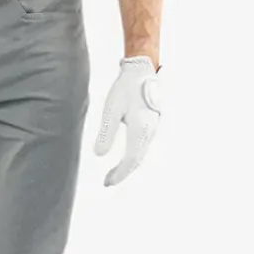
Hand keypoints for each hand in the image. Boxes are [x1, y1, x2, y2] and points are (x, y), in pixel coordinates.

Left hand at [93, 56, 161, 185]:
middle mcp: (150, 132)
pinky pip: (143, 147)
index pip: (131, 160)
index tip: (107, 182)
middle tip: (108, 182)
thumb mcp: (111, 109)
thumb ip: (106, 133)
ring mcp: (153, 129)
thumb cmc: (126, 88)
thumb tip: (99, 154)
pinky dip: (134, 157)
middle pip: (137, 160)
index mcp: (141, 130)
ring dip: (128, 166)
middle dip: (123, 173)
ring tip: (114, 173)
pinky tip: (125, 158)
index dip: (119, 174)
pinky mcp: (152, 125)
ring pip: (141, 154)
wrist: (142, 71)